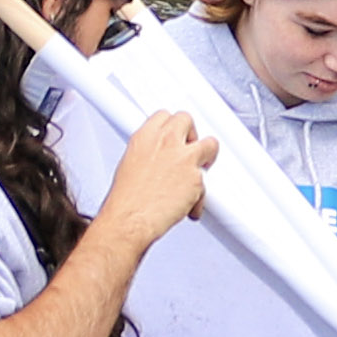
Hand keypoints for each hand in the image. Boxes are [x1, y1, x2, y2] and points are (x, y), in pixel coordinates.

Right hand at [98, 110, 216, 245]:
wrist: (129, 219)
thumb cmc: (126, 199)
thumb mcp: (130, 164)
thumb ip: (149, 154)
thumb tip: (157, 158)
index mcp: (145, 137)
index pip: (165, 116)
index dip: (172, 127)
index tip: (175, 134)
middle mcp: (166, 142)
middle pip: (187, 120)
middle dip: (191, 134)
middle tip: (189, 149)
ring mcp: (184, 158)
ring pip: (210, 144)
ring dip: (207, 156)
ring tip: (201, 170)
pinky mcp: (197, 179)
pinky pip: (206, 183)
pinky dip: (199, 196)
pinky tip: (188, 205)